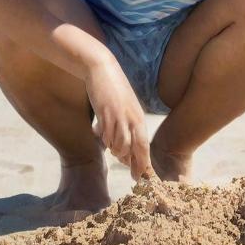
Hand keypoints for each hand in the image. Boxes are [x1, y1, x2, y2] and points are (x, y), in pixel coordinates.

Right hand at [85, 57, 152, 180]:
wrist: (101, 68)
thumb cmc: (113, 88)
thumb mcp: (124, 107)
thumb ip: (125, 124)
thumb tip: (120, 147)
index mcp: (138, 117)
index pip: (144, 145)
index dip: (143, 163)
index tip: (141, 176)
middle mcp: (132, 118)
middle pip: (136, 148)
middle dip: (135, 165)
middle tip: (134, 177)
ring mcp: (119, 116)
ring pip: (120, 145)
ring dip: (116, 152)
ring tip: (112, 150)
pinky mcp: (105, 113)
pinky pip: (106, 135)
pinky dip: (104, 140)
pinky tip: (100, 135)